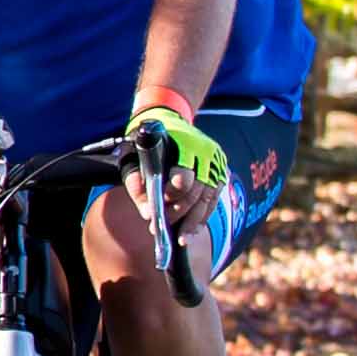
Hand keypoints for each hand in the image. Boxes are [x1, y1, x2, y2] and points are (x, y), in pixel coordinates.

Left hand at [125, 99, 228, 228]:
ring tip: (181, 237)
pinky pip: (214, 199)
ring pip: (209, 198)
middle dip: (181, 213)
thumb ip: (137, 184)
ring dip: (195, 221)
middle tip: (166, 228)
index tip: (161, 209)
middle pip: (198, 191)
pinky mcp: (221, 171)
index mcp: (184, 144)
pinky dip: (203, 216)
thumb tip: (148, 213)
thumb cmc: (149, 143)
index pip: (184, 176)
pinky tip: (192, 229)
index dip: (173, 196)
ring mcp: (216, 162)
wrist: (168, 118)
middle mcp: (205, 152)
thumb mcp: (135, 157)